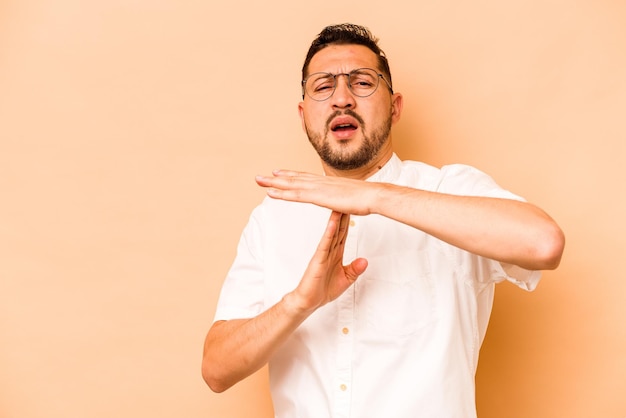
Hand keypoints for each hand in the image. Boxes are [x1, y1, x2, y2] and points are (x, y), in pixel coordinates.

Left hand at [255, 170, 378, 215]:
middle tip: (261, 176)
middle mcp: (320, 182)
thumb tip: (344, 201)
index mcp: (328, 182)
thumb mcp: (352, 197)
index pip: (305, 177)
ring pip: (291, 184)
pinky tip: (271, 193)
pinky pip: (296, 195)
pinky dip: (282, 193)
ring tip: (259, 180)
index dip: (291, 175)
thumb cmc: (367, 198)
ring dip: (273, 183)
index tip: (279, 173)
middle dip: (276, 177)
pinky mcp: (319, 196)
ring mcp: (318, 188)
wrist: (373, 195)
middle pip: (294, 178)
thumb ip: (344, 198)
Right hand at [287, 211, 367, 313]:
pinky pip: (325, 244)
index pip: (343, 233)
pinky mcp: (318, 260)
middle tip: (347, 200)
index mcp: (336, 253)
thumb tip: (365, 260)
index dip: (349, 221)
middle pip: (338, 229)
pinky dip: (329, 233)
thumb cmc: (323, 290)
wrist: (309, 302)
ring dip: (336, 219)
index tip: (354, 208)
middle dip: (343, 215)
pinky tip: (332, 224)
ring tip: (339, 205)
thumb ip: (354, 269)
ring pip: (331, 233)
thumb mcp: (346, 279)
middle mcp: (329, 250)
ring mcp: (323, 254)